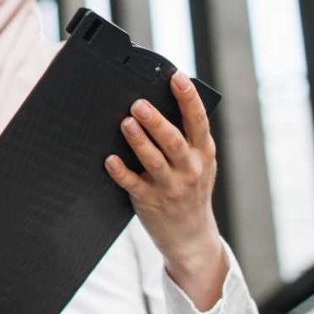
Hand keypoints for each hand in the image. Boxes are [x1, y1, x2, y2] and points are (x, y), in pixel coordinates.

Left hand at [104, 71, 226, 307]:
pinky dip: (121, 172)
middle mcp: (190, 169)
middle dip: (157, 122)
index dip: (188, 98)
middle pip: (174, 141)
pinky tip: (110, 160)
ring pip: (154, 162)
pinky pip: (133, 184)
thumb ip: (187, 138)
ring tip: (126, 123)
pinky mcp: (150, 202)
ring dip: (139, 142)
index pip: (198, 121)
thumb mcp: (199, 163)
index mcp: (203, 153)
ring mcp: (170, 187)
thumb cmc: (190, 189)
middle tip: (139, 104)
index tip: (176, 77)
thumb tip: (160, 101)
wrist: (191, 236)